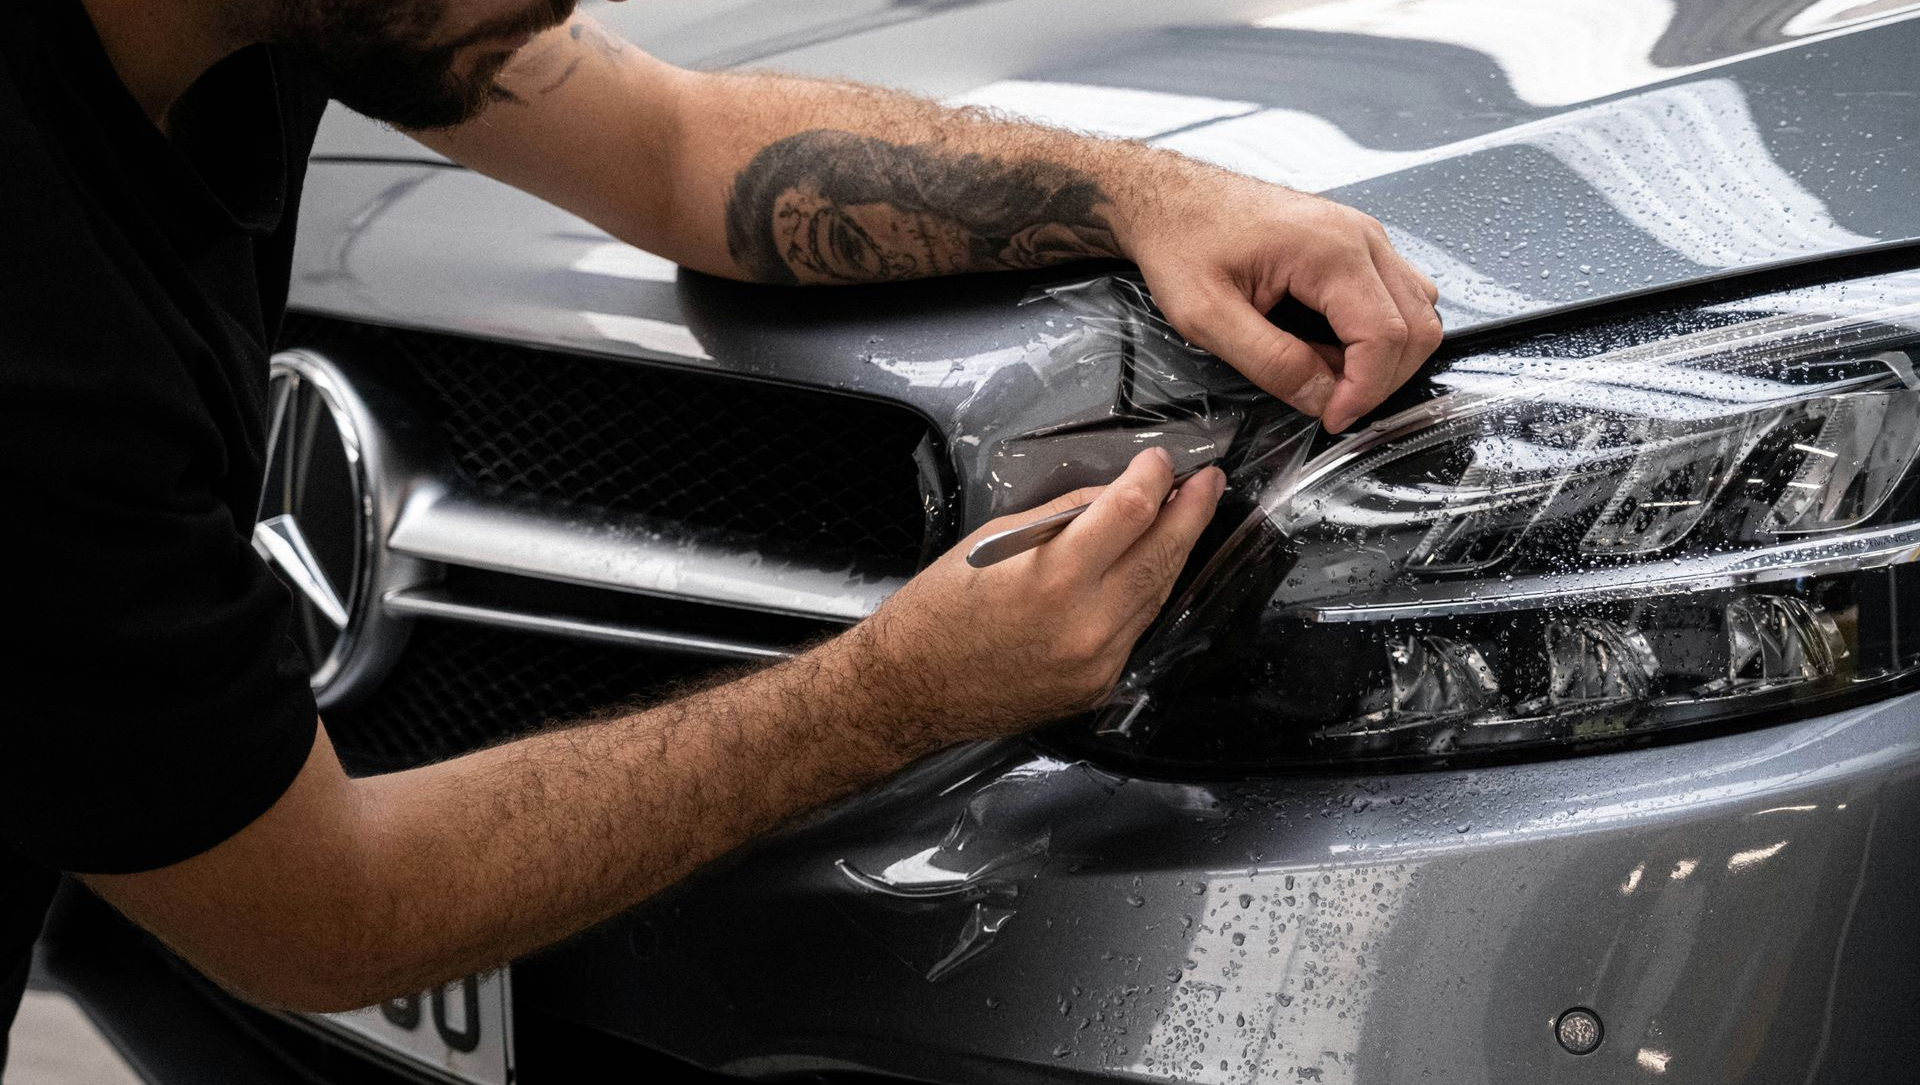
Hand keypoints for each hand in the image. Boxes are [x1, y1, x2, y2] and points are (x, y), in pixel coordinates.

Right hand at [838, 448, 1224, 744]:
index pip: (1132, 512)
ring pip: (1158, 594)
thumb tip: (1114, 496)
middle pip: (1162, 554)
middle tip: (1209, 482)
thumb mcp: (993, 541)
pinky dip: (1145, 593)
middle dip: (1190, 512)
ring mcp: (1100, 662)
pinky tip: (1148, 568)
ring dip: (1175, 552)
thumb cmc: (937, 610)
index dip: (1154, 478)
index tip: (1160, 460)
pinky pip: (1136, 628)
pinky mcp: (1100, 685)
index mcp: (1055, 578)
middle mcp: (1088, 624)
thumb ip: (1061, 518)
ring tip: (1187, 518)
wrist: (910, 692)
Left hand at [1116, 169, 1441, 432]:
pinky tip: (1331, 346)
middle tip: (1331, 404)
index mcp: (1330, 250)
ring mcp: (1364, 236)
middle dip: (1380, 380)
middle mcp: (1361, 236)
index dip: (1366, 390)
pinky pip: (1397, 296)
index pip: (1386, 336)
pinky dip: (1379, 333)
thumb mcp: (1207, 316)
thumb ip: (1269, 362)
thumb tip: (1322, 398)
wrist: (1172, 200)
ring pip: (1417, 311)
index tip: (1332, 418)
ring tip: (1327, 374)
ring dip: (1386, 358)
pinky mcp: (1356, 244)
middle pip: (1417, 326)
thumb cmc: (1182, 243)